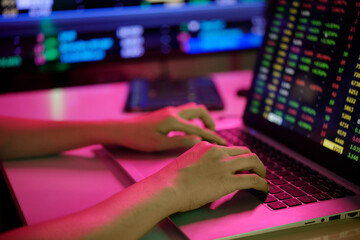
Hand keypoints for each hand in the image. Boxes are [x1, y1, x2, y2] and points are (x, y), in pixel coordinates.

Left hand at [106, 103, 225, 151]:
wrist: (123, 130)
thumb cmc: (139, 139)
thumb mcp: (160, 144)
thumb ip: (180, 141)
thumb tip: (198, 140)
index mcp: (173, 120)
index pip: (199, 128)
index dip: (212, 136)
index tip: (222, 143)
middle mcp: (173, 112)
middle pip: (200, 110)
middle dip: (210, 121)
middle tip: (213, 134)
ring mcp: (169, 110)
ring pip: (193, 109)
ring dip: (201, 118)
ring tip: (204, 132)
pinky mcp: (166, 112)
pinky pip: (185, 112)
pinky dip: (193, 119)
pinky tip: (189, 130)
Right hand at [154, 141, 267, 211]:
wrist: (167, 188)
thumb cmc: (170, 180)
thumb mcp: (186, 162)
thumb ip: (200, 162)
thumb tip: (209, 172)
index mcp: (205, 146)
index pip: (228, 148)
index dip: (238, 156)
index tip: (241, 162)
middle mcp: (217, 152)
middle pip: (244, 151)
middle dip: (252, 160)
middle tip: (256, 168)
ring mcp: (223, 165)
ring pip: (252, 161)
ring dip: (261, 169)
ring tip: (263, 176)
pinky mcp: (228, 180)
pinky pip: (252, 179)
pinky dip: (261, 182)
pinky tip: (263, 187)